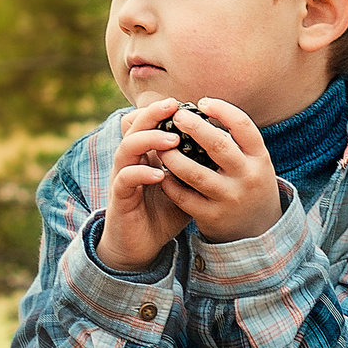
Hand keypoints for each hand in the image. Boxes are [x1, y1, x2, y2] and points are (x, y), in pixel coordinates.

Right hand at [95, 97, 194, 271]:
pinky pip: (125, 179)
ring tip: (173, 140)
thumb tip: (228, 149)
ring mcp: (123, 176)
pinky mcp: (119, 197)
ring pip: (127, 148)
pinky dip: (141, 173)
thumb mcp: (186, 187)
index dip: (162, 109)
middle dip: (154, 113)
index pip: (148, 122)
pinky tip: (159, 175)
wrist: (140, 245)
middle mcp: (132, 160)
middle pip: (134, 126)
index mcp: (147, 154)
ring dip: (150, 140)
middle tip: (174, 106)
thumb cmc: (164, 213)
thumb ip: (197, 167)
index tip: (186, 102)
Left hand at [156, 99, 283, 242]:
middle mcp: (247, 177)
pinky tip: (161, 172)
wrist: (259, 229)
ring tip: (161, 145)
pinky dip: (170, 183)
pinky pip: (184, 197)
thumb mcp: (254, 161)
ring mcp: (230, 198)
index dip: (222, 109)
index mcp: (259, 158)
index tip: (202, 102)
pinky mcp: (212, 216)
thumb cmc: (249, 183)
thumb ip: (236, 140)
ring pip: (195, 173)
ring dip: (173, 157)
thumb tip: (202, 107)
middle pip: (218, 145)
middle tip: (176, 116)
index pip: (243, 125)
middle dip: (193, 127)